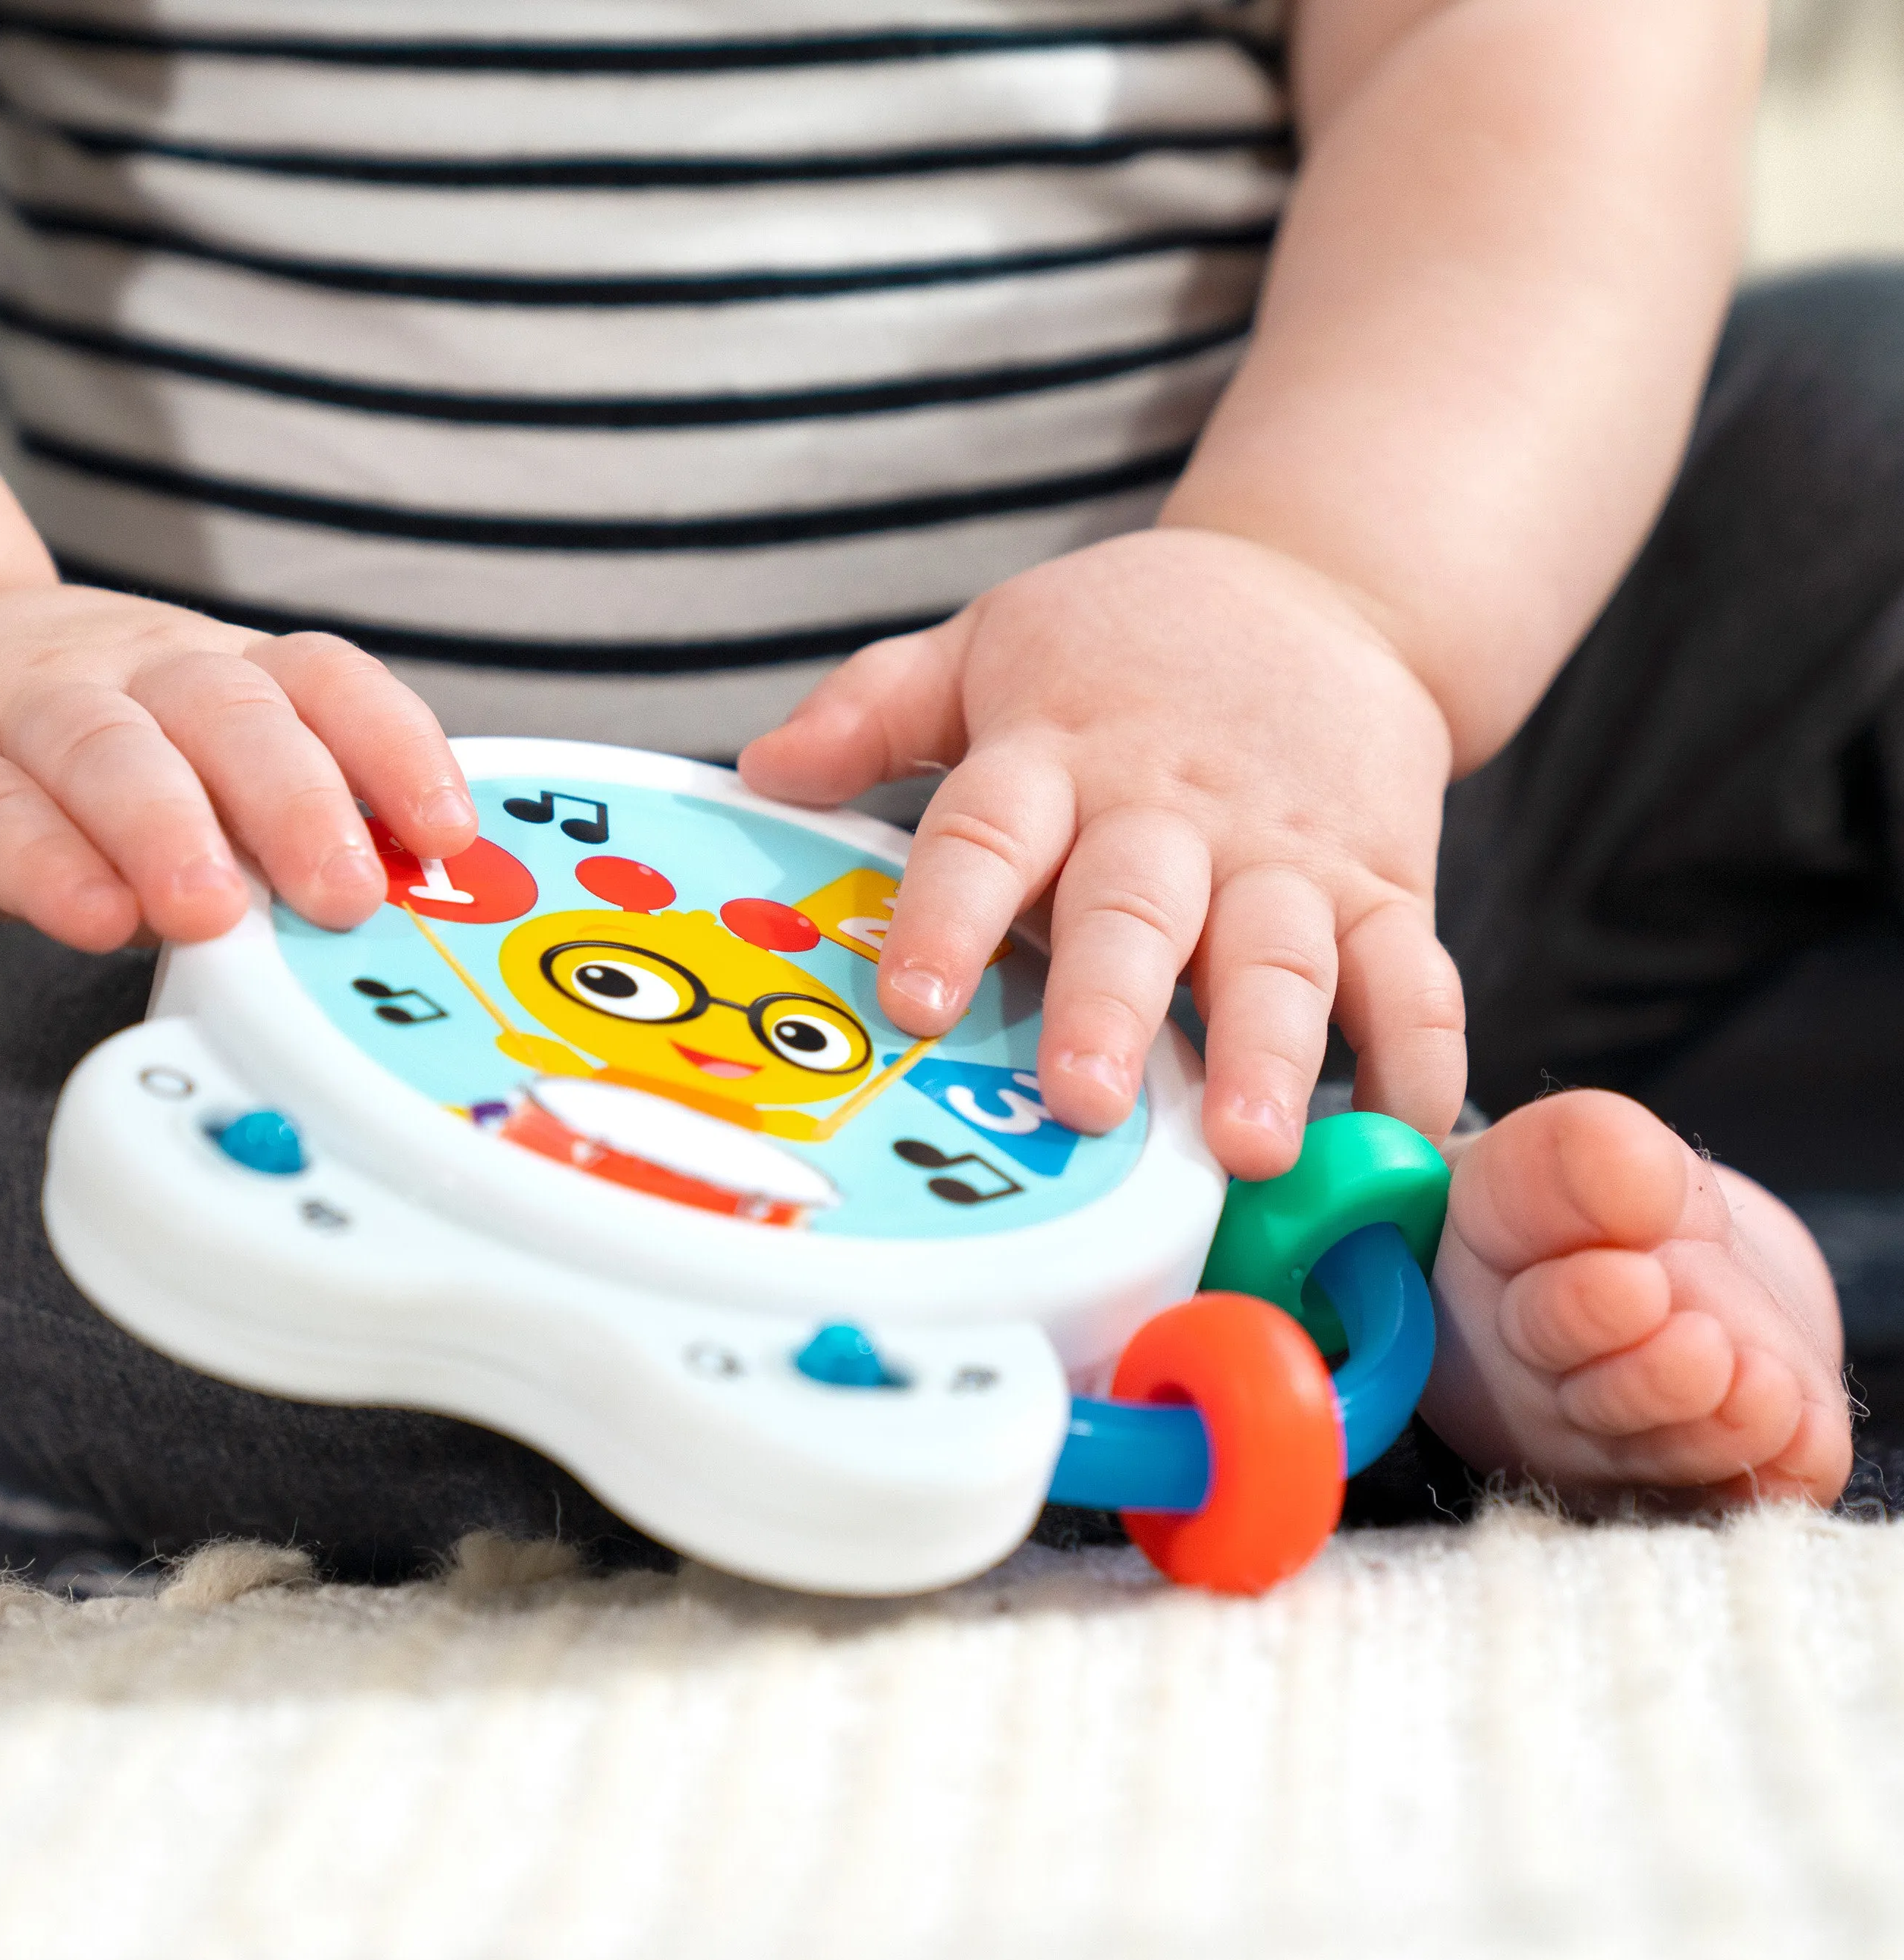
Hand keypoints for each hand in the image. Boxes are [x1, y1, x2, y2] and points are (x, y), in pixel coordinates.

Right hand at [0, 586, 476, 947]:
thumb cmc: (75, 762)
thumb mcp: (195, 776)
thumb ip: (281, 840)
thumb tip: (397, 923)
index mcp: (219, 676)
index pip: (325, 681)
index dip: (395, 748)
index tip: (448, 831)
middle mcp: (129, 676)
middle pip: (227, 713)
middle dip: (298, 803)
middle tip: (345, 893)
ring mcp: (19, 716)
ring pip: (106, 749)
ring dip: (168, 828)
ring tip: (211, 910)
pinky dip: (42, 866)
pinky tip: (91, 915)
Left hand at [738, 529, 1466, 1178]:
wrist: (1318, 593)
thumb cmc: (1125, 650)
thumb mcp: (987, 645)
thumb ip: (876, 709)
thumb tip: (764, 769)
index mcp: (1055, 757)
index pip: (987, 834)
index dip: (950, 917)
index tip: (913, 1003)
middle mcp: (1169, 814)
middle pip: (1134, 910)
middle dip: (1111, 1008)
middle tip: (1089, 1100)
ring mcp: (1285, 855)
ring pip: (1278, 956)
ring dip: (1267, 1053)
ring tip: (1250, 1145)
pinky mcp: (1385, 884)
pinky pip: (1409, 975)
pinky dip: (1417, 1055)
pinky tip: (1400, 1135)